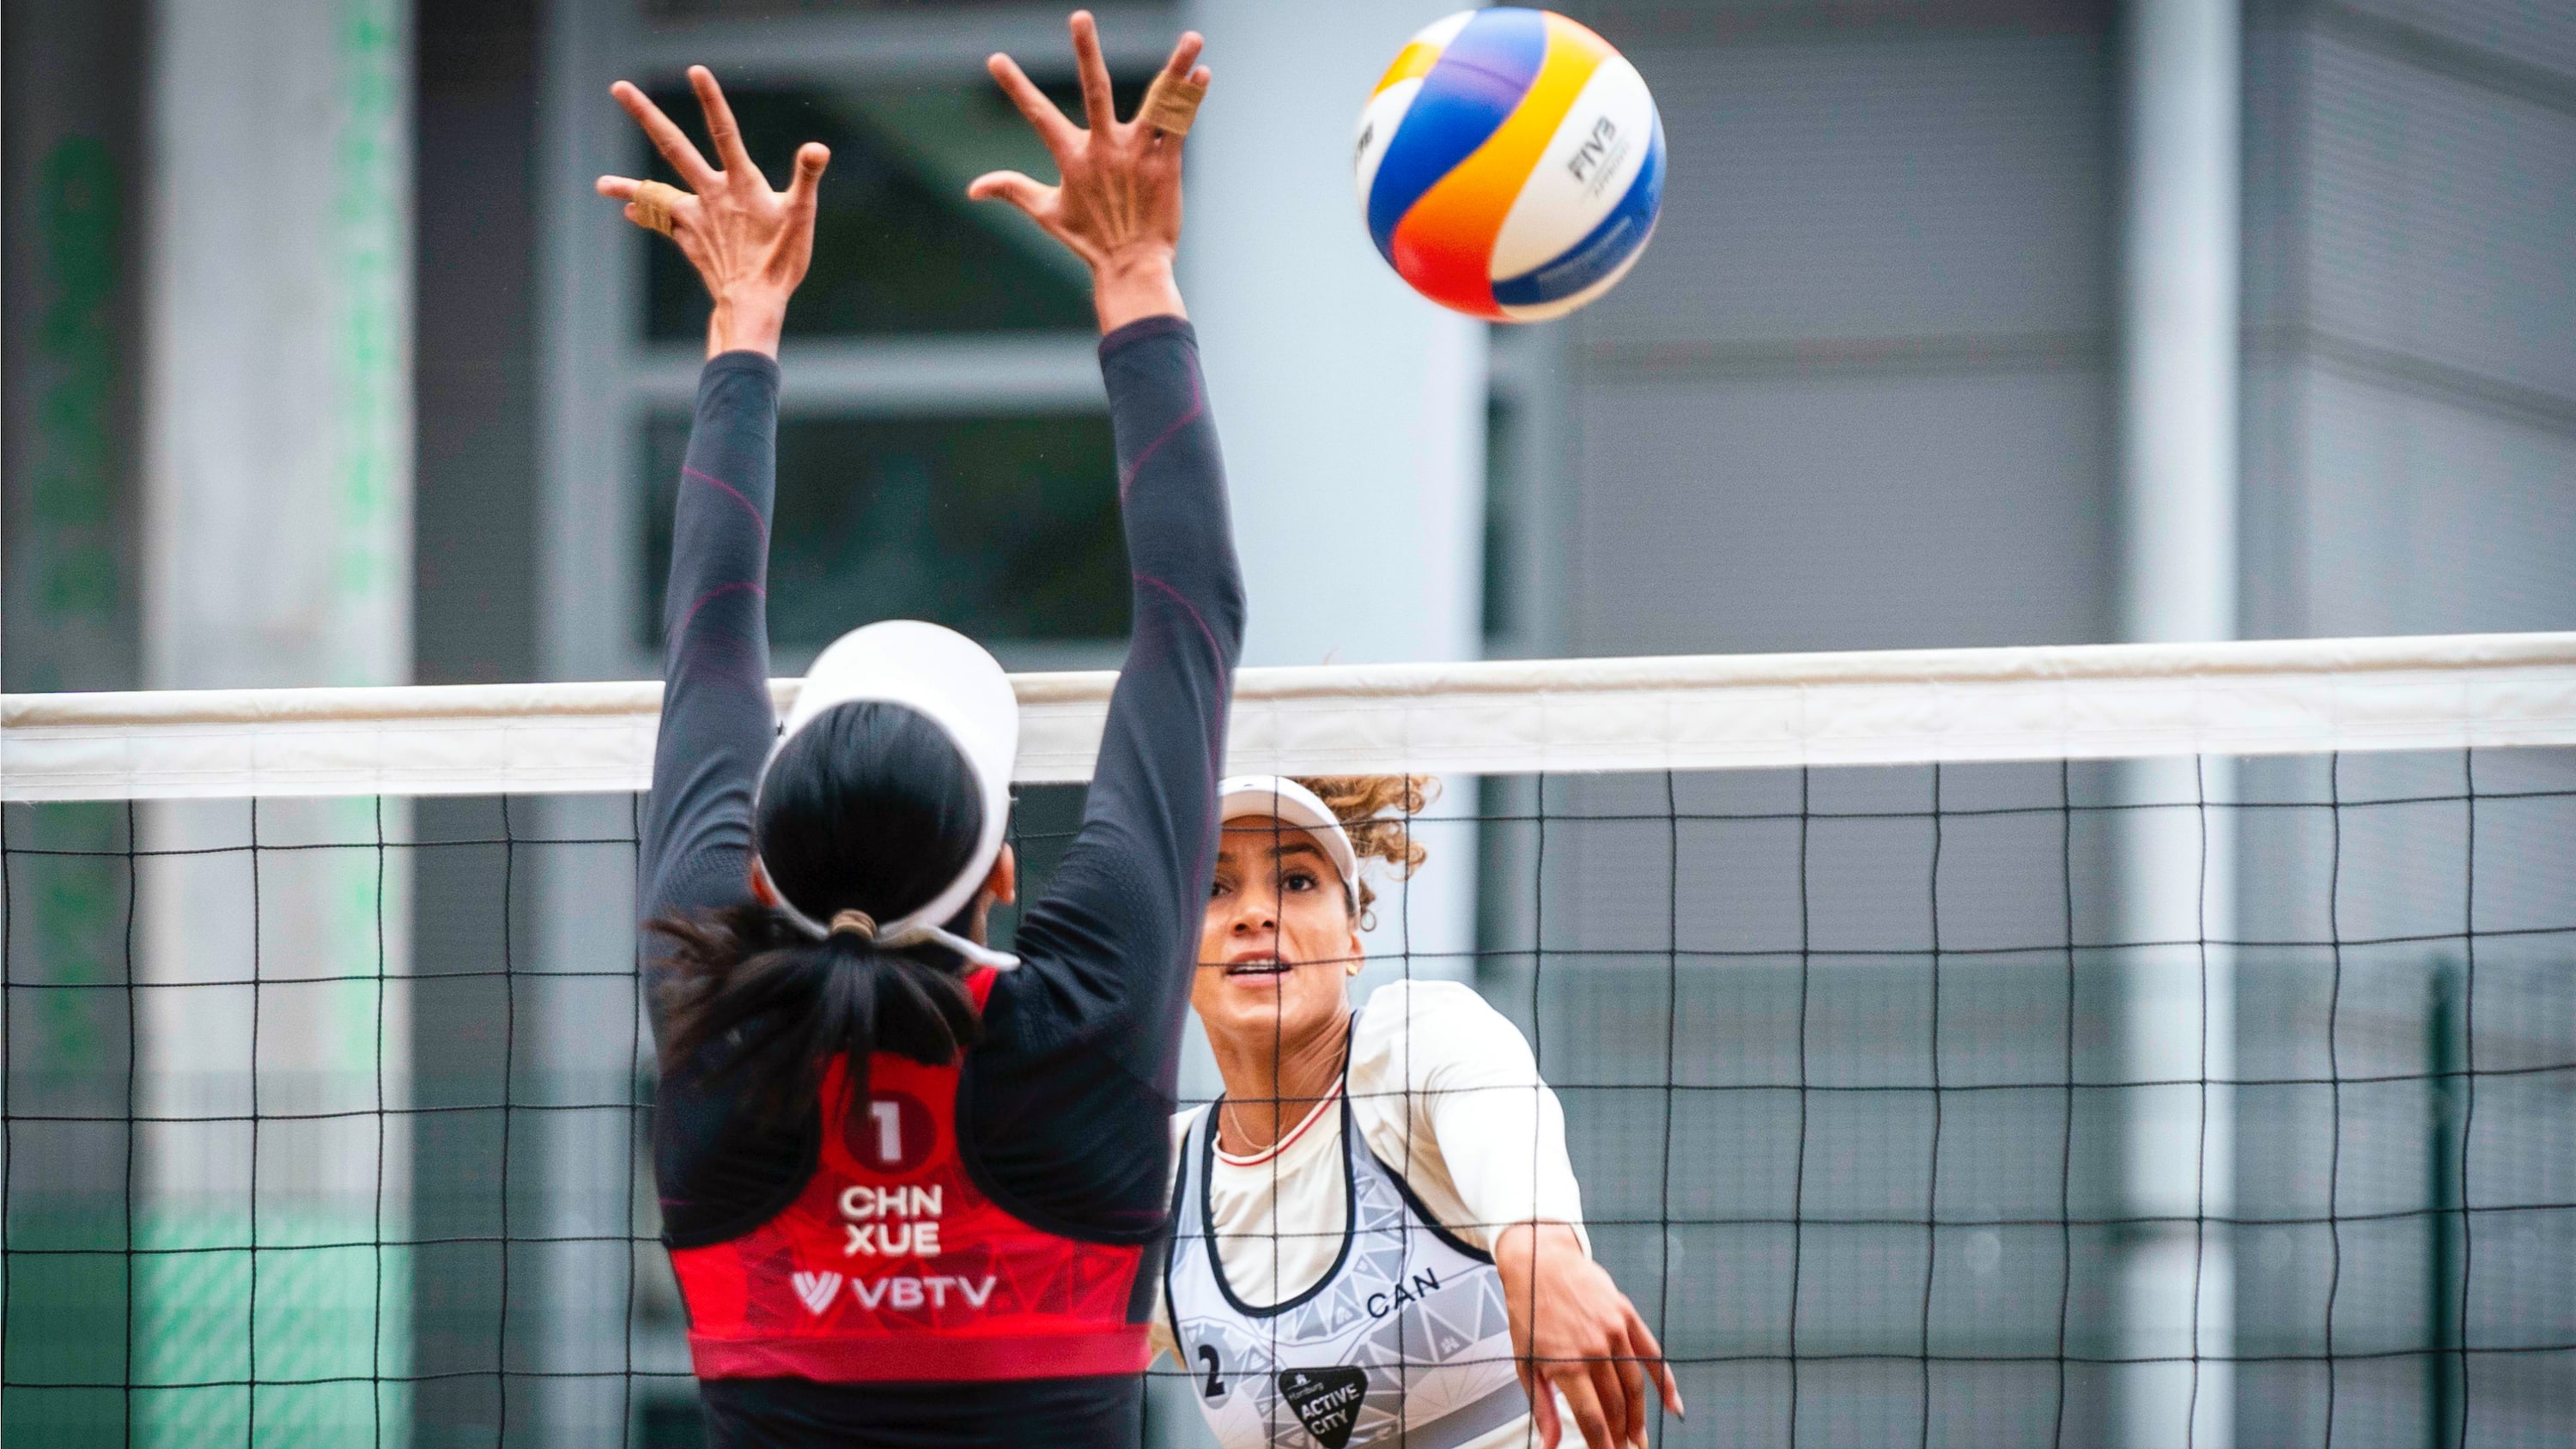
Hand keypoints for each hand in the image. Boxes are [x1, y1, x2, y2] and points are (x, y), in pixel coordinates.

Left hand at [596, 67, 828, 358]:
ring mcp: (695, 217)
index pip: (725, 132)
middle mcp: (711, 194)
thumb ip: (807, 177)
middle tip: (618, 87)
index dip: (712, 101)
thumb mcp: (801, 216)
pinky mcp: (689, 240)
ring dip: (627, 187)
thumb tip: (817, 148)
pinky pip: (662, 223)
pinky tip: (629, 210)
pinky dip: (646, 213)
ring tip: (600, 184)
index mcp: (740, 184)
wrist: (752, 303)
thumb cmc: (781, 261)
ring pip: (654, 193)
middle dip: (646, 115)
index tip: (696, 71)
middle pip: (673, 147)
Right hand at [968, 12, 1208, 332]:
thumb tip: (972, 189)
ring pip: (1157, 101)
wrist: (1132, 267)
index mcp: (1073, 158)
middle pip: (1094, 90)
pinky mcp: (1167, 165)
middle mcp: (1104, 149)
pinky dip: (1190, 98)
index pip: (1038, 115)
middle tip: (1079, 16)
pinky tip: (1202, 74)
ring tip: (1193, 38)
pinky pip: (1179, 124)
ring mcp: (1138, 154)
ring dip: (1175, 68)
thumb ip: (1012, 190)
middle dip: (1085, 52)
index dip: (1015, 87)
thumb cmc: (1089, 241)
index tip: (996, 59)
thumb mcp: (1046, 214)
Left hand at [1494, 1222, 1684, 1448]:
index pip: (1592, 1418)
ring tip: (1639, 1438)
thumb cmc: (1529, 1312)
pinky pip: (1652, 1354)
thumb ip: (1542, 1407)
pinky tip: (1674, 1405)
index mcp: (1566, 1364)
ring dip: (1640, 1417)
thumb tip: (1548, 1445)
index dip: (1602, 1445)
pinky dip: (1665, 1382)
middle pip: (1616, 1406)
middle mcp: (1594, 1349)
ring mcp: (1614, 1331)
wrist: (1540, 1260)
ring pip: (1636, 1386)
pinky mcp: (1626, 1316)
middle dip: (1620, 1436)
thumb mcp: (1525, 1362)